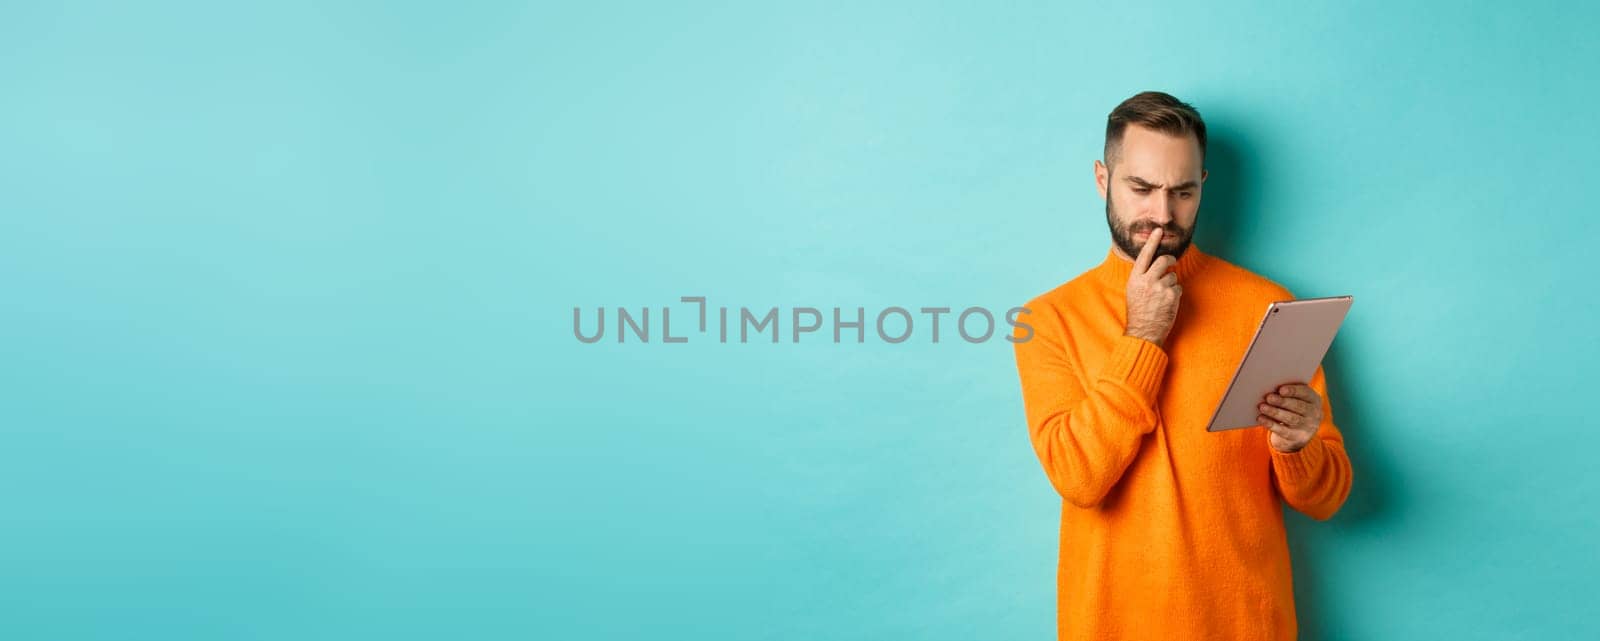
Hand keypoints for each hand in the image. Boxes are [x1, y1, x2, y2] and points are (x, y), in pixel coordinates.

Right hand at [1123, 228, 1181, 347]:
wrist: (1144, 331)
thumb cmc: (1138, 311)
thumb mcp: (1133, 291)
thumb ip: (1142, 277)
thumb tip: (1155, 265)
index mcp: (1135, 278)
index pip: (1145, 255)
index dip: (1152, 241)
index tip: (1158, 231)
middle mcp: (1147, 281)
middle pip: (1164, 260)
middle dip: (1170, 260)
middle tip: (1171, 263)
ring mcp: (1160, 288)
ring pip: (1173, 275)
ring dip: (1171, 282)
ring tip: (1163, 295)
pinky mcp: (1171, 296)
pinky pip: (1178, 287)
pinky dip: (1175, 293)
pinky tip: (1168, 302)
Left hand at [1259, 383, 1322, 451]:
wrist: (1301, 432)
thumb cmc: (1294, 408)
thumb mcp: (1297, 399)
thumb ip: (1289, 393)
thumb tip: (1270, 386)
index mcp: (1314, 399)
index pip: (1306, 393)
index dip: (1294, 391)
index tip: (1281, 389)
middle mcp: (1314, 413)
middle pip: (1299, 406)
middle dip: (1283, 401)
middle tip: (1269, 397)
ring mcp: (1307, 426)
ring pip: (1291, 418)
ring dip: (1275, 412)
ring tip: (1262, 407)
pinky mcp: (1297, 437)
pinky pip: (1283, 431)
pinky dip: (1271, 424)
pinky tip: (1261, 418)